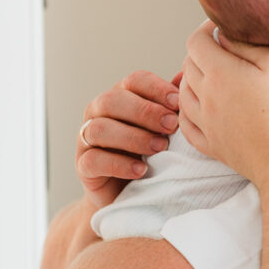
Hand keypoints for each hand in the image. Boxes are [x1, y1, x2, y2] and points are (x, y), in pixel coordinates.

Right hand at [76, 70, 179, 206]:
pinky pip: (93, 160)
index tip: (177, 102)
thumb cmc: (151, 151)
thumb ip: (172, 104)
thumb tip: (185, 76)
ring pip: (99, 128)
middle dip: (145, 112)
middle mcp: (99, 112)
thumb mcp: (165, 127)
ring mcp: (86, 138)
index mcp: (121, 96)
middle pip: (113, 100)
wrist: (130, 192)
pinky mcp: (83, 166)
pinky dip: (119, 164)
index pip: (134, 80)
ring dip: (133, 137)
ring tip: (160, 148)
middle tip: (171, 126)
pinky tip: (141, 169)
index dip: (156, 88)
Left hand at [178, 21, 268, 188]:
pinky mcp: (211, 145)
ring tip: (213, 76)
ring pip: (183, 92)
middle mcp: (205, 97)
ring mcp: (205, 123)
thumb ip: (249, 45)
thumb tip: (227, 36)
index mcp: (220, 73)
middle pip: (188, 64)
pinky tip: (201, 106)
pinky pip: (186, 122)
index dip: (206, 29)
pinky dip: (189, 109)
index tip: (221, 28)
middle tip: (223, 50)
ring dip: (193, 79)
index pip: (196, 41)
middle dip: (202, 52)